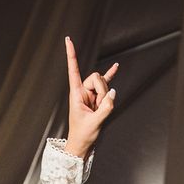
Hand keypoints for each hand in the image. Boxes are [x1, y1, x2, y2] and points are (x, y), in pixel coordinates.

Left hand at [63, 36, 118, 159]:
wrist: (82, 144)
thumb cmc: (83, 135)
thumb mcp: (94, 123)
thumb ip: (105, 108)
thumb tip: (113, 93)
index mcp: (76, 93)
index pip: (73, 69)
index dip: (72, 55)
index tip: (68, 39)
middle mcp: (82, 90)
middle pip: (96, 78)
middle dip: (102, 91)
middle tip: (99, 107)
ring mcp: (90, 93)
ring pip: (104, 85)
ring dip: (106, 97)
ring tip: (100, 110)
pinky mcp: (98, 98)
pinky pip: (106, 84)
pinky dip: (111, 76)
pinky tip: (116, 67)